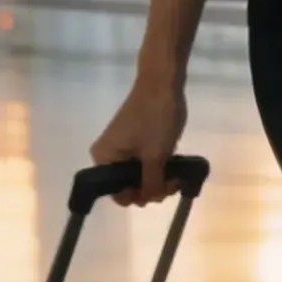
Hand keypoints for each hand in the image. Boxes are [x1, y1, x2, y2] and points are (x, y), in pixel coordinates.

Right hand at [90, 68, 187, 204]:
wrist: (162, 81)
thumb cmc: (155, 118)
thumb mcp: (155, 156)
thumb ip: (150, 184)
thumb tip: (148, 200)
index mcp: (104, 159)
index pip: (116, 192)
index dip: (137, 196)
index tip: (158, 192)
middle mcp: (108, 156)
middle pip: (128, 185)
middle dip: (151, 188)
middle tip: (172, 183)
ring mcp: (123, 149)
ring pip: (140, 176)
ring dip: (159, 180)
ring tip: (177, 176)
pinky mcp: (137, 142)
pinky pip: (144, 164)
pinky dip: (159, 169)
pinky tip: (175, 170)